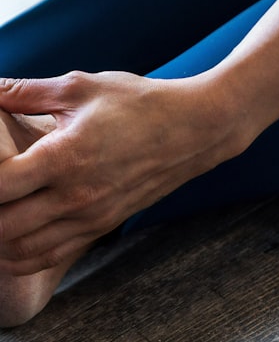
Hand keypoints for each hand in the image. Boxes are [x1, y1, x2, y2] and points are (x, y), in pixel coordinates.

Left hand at [0, 71, 247, 274]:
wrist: (196, 128)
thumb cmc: (139, 103)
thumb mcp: (80, 87)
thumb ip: (24, 91)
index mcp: (65, 157)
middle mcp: (77, 194)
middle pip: (2, 227)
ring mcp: (92, 215)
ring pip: (22, 250)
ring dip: (0, 236)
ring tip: (1, 211)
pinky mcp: (103, 224)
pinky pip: (50, 254)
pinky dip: (23, 253)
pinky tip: (14, 234)